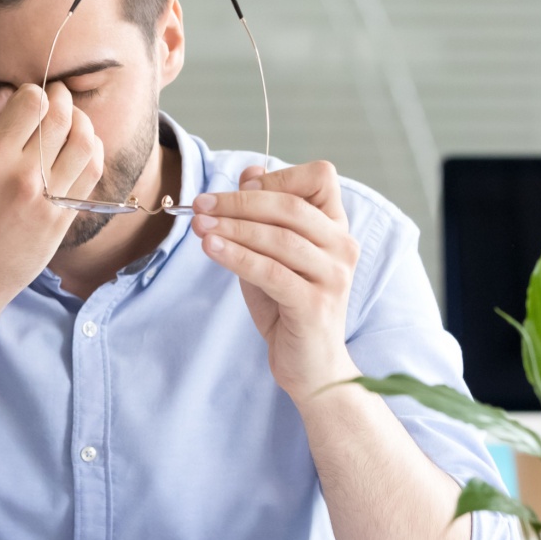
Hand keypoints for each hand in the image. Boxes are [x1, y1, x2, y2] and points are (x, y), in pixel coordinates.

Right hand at [0, 83, 103, 317]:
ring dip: (82, 121)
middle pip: (61, 116)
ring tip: (72, 120)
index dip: (33, 92)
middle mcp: (22, 175)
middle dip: (62, 97)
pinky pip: (91, 172)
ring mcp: (47, 197)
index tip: (30, 98)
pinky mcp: (63, 216)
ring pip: (84, 140)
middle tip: (57, 97)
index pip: (31, 102)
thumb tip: (8, 94)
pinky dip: (93, 150)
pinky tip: (82, 147)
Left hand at [190, 161, 360, 400]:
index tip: (239, 188)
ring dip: (232, 227)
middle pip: (290, 206)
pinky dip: (236, 256)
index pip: (320, 177)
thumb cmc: (289, 307)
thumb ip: (264, 217)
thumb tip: (250, 172)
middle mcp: (342, 246)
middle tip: (201, 204)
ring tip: (198, 225)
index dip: (278, 177)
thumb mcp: (273, 255)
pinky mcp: (315, 304)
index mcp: (335, 228)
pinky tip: (211, 248)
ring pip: (278, 238)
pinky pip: (270, 271)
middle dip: (239, 202)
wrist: (311, 367)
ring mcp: (332, 276)